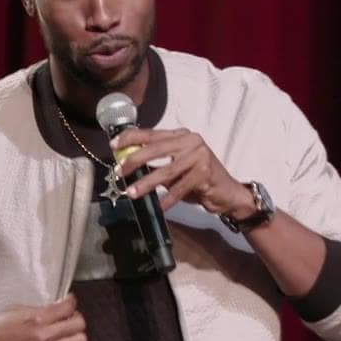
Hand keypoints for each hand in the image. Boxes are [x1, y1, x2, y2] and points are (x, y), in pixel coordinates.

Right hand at [0, 295, 86, 340]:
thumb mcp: (11, 311)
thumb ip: (35, 309)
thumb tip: (53, 307)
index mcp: (35, 318)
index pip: (68, 307)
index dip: (71, 302)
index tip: (69, 301)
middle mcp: (44, 336)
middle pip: (79, 324)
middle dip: (76, 317)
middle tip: (68, 317)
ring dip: (77, 335)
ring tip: (68, 334)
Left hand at [112, 127, 255, 215]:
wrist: (227, 193)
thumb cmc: (197, 180)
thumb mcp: (174, 167)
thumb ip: (155, 162)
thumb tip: (126, 164)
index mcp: (181, 135)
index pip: (152, 133)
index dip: (131, 138)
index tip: (113, 146)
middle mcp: (191, 141)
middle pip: (156, 148)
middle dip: (134, 160)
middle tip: (119, 172)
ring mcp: (200, 156)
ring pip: (167, 170)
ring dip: (146, 183)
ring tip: (131, 192)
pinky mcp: (206, 173)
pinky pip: (180, 188)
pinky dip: (167, 199)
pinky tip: (158, 207)